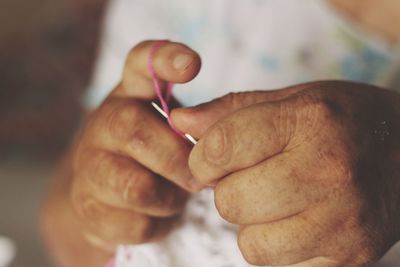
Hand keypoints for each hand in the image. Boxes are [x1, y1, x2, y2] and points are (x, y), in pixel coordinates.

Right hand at [41, 40, 201, 266]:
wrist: (109, 195)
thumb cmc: (156, 155)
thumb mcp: (175, 130)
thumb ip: (200, 124)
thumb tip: (219, 139)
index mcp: (132, 95)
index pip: (141, 63)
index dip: (164, 59)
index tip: (192, 64)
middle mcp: (104, 123)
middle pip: (136, 131)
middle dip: (179, 160)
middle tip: (201, 177)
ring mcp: (90, 167)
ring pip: (137, 187)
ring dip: (170, 198)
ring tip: (178, 197)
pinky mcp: (88, 208)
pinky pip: (135, 224)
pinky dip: (159, 224)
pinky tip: (160, 215)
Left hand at [172, 81, 399, 266]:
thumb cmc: (344, 120)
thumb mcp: (292, 99)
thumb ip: (230, 111)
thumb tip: (178, 120)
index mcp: (310, 120)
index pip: (221, 147)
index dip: (202, 158)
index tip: (210, 159)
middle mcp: (329, 171)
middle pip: (230, 201)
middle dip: (229, 190)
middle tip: (253, 177)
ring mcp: (343, 222)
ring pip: (250, 244)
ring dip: (252, 223)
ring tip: (278, 200)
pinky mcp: (348, 258)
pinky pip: (280, 264)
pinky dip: (278, 244)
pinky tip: (299, 219)